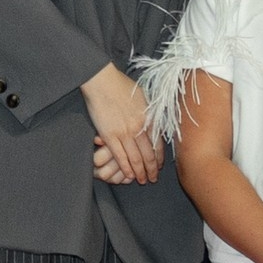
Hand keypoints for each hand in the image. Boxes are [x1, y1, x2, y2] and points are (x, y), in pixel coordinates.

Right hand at [81, 62, 160, 185]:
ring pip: (136, 159)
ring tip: (143, 181)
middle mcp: (139, 128)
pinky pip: (120, 156)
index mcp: (149, 119)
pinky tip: (129, 175)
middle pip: (149, 155)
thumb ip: (149, 113)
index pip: (158, 144)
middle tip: (153, 179)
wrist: (102, 81)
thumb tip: (154, 122)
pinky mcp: (109, 136)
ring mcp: (125, 133)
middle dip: (152, 170)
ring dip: (140, 172)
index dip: (159, 158)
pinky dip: (125, 167)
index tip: (160, 166)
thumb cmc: (122, 86)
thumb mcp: (144, 98)